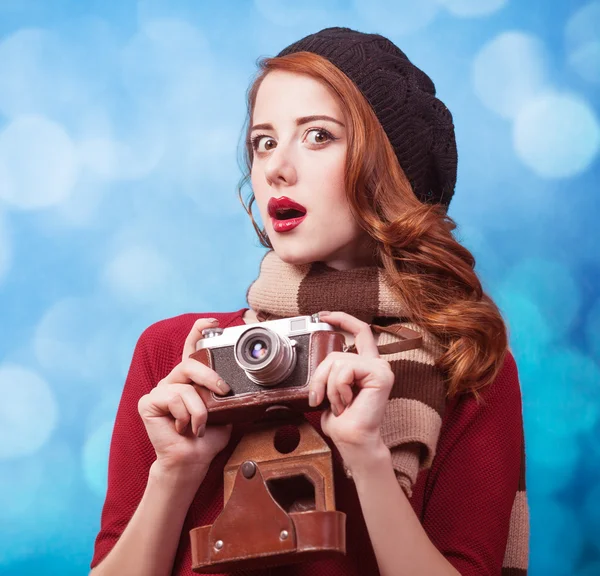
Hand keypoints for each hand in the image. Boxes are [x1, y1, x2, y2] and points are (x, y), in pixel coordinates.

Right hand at [137, 318, 232, 476]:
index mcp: (190, 380)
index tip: (213, 322)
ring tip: (200, 426)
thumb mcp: (225, 410)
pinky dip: (185, 416)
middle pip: (190, 364)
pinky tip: (183, 429)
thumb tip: (250, 381)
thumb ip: (227, 393)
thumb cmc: (208, 437)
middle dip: (210, 377)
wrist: (192, 460)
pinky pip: (173, 399)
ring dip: (199, 410)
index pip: (192, 349)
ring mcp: (159, 391)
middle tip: (223, 392)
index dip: (199, 331)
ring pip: (186, 386)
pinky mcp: (148, 403)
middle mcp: (173, 381)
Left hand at [308, 311, 393, 458]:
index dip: (342, 318)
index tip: (323, 315)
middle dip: (320, 377)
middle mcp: (375, 364)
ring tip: (340, 405)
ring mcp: (380, 367)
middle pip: (336, 353)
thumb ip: (329, 373)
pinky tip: (348, 402)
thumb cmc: (343, 422)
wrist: (353, 441)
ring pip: (337, 362)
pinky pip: (345, 370)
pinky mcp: (380, 374)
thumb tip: (315, 364)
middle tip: (320, 399)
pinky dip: (338, 388)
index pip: (358, 331)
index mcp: (365, 365)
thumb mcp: (329, 390)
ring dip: (329, 387)